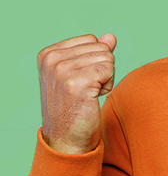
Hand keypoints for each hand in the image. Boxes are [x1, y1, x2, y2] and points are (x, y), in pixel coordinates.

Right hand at [37, 34, 116, 154]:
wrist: (67, 138)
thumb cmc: (76, 107)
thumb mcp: (81, 74)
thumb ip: (95, 53)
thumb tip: (111, 37)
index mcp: (48, 53)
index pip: (92, 39)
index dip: (95, 60)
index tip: (82, 80)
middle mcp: (51, 59)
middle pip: (102, 48)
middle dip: (103, 69)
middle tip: (87, 89)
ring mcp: (62, 70)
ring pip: (108, 59)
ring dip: (106, 78)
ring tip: (89, 94)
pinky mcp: (76, 82)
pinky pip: (109, 70)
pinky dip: (107, 86)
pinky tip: (93, 98)